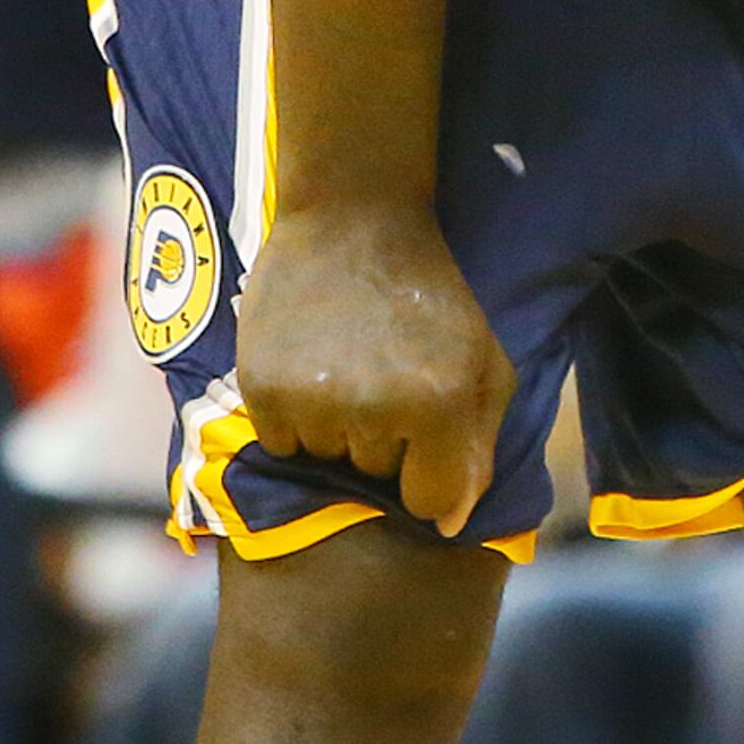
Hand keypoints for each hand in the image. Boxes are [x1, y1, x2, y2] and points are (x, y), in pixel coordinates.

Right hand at [234, 199, 513, 539]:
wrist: (353, 219)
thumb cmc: (430, 295)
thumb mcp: (483, 362)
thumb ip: (479, 447)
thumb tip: (447, 524)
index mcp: (440, 404)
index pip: (429, 501)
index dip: (430, 475)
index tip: (427, 438)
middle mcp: (374, 410)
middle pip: (376, 478)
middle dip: (388, 442)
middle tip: (386, 374)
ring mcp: (312, 402)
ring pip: (327, 463)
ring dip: (339, 430)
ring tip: (350, 364)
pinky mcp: (260, 390)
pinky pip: (282, 444)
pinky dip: (297, 418)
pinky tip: (313, 364)